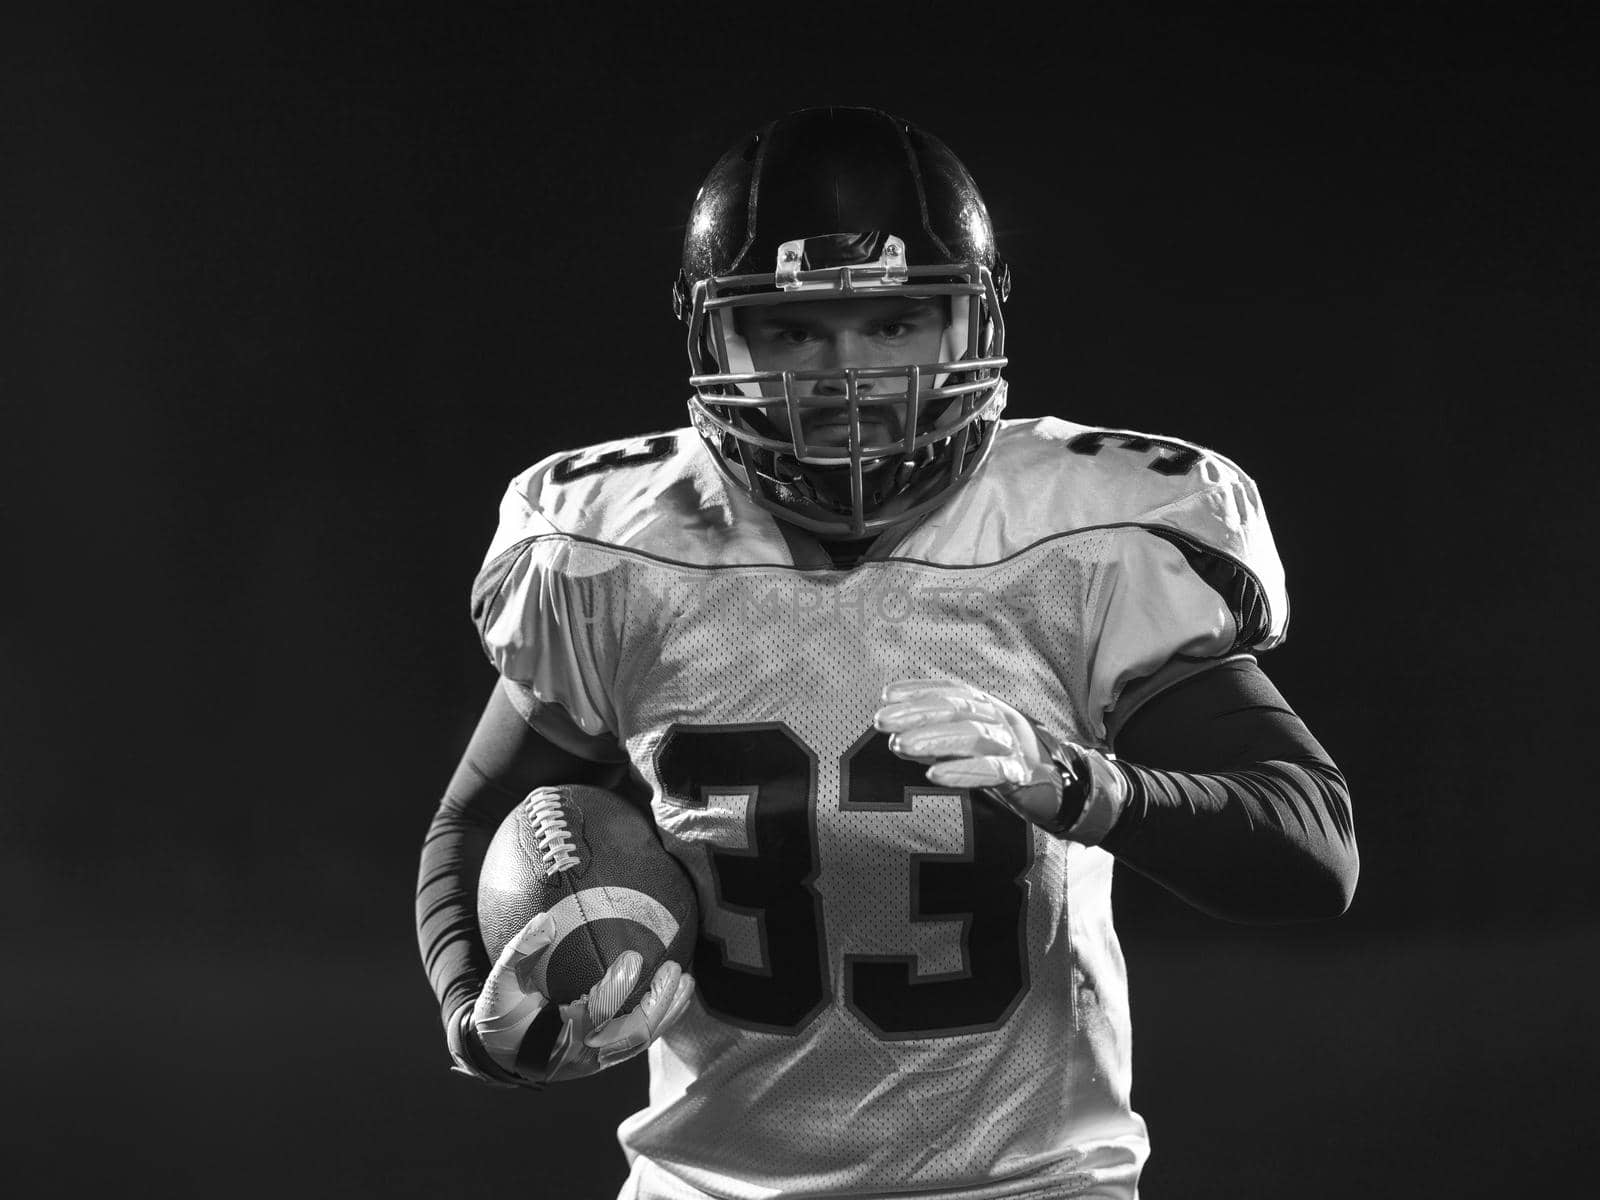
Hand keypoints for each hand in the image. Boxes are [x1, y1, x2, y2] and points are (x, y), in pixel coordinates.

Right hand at [460, 911, 694, 1086]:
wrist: (499, 1054)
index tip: (633, 956)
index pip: (597, 1016)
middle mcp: (585, 1056)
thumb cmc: (500, 1016)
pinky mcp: (608, 1057)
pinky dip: (663, 1016)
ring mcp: (600, 1060)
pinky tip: (677, 992)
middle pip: (633, 1035)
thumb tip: (544, 919)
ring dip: (668, 1010)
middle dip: (657, 1003)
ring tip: (686, 979)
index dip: (617, 989)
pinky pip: (642, 1039)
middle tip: (673, 968)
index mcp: (559, 1039)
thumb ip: (520, 953)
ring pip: (644, 1040)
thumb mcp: (500, 986)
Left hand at [873, 679, 1124, 839]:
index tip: (885, 697)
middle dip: (916, 712)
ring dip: (933, 738)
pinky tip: (934, 774)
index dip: (918, 690)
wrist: (1061, 791)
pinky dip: (962, 771)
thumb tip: (898, 737)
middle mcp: (1000, 719)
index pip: (951, 691)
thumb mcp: (970, 746)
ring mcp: (1013, 745)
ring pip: (971, 735)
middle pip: (957, 708)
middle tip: (882, 722)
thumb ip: (938, 739)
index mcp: (988, 707)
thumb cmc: (1006, 764)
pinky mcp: (1022, 775)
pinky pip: (990, 770)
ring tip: (900, 746)